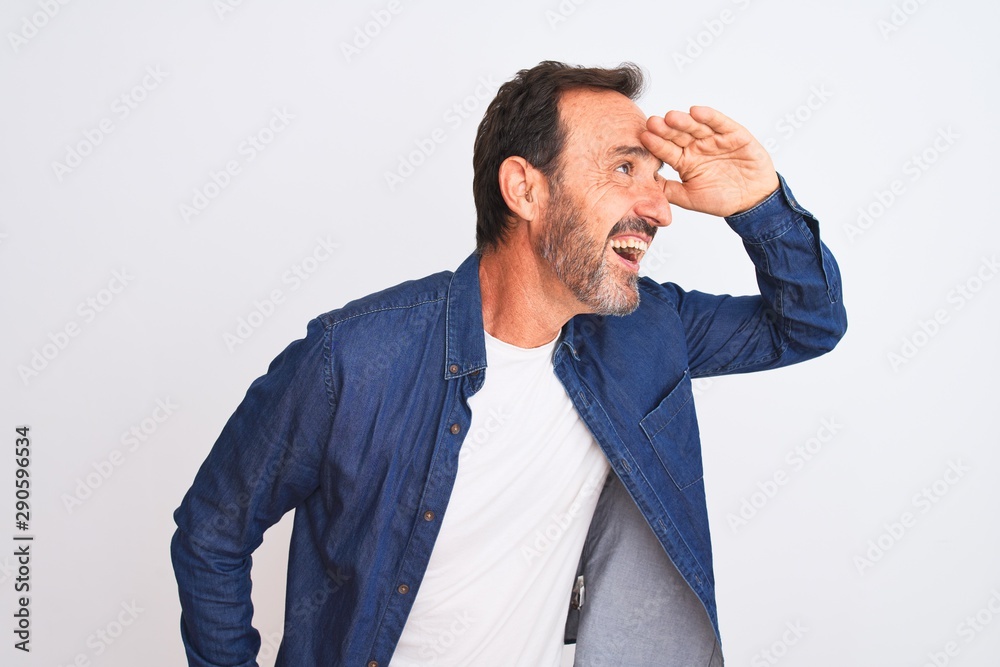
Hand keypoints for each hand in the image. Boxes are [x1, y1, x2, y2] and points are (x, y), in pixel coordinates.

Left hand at [640, 106, 778, 216]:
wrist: (752, 201)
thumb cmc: (722, 199)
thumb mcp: (690, 198)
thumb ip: (669, 190)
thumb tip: (645, 184)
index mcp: (684, 161)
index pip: (667, 150)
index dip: (656, 144)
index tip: (643, 137)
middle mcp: (697, 147)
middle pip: (678, 135)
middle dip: (666, 129)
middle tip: (653, 122)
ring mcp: (714, 139)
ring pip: (696, 127)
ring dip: (684, 121)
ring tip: (671, 117)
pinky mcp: (733, 134)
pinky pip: (720, 123)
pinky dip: (709, 116)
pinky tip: (696, 112)